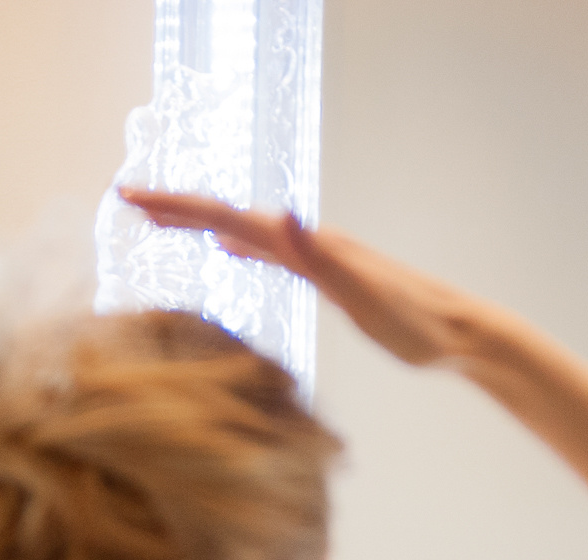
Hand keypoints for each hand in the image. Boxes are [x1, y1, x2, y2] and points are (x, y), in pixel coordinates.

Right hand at [121, 188, 487, 368]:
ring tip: (162, 220)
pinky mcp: (329, 276)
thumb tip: (286, 213)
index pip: (232, 218)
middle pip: (231, 217)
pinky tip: (230, 251)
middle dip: (179, 209)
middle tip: (127, 199)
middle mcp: (311, 242)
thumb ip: (324, 257)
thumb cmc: (416, 325)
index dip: (181, 209)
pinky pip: (270, 253)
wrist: (460, 333)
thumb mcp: (366, 295)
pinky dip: (240, 245)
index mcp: (311, 245)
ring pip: (247, 231)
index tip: (132, 198)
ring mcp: (320, 257)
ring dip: (202, 223)